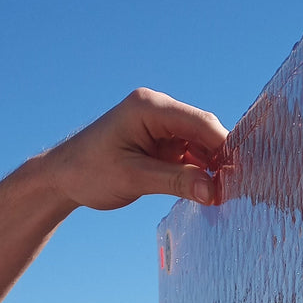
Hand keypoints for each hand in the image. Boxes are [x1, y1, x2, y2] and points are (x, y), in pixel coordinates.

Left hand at [43, 89, 228, 210]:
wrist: (62, 176)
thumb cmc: (90, 172)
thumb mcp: (134, 178)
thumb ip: (176, 182)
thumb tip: (214, 192)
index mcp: (149, 108)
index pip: (200, 123)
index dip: (224, 148)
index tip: (239, 176)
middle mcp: (157, 109)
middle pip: (204, 130)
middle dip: (220, 158)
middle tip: (234, 190)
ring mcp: (159, 125)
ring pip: (199, 143)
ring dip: (210, 167)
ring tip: (222, 194)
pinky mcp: (158, 142)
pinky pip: (187, 153)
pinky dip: (197, 171)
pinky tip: (206, 190)